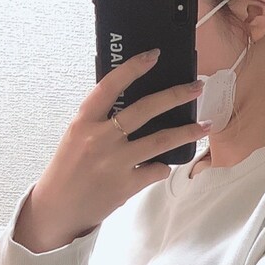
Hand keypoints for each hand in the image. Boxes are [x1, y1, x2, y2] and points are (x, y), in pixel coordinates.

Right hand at [13, 50, 210, 251]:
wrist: (58, 208)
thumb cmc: (69, 170)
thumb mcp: (77, 136)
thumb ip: (100, 121)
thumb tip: (134, 105)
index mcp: (84, 121)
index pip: (111, 85)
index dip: (133, 68)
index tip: (154, 56)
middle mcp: (100, 138)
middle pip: (145, 109)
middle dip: (176, 95)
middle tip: (197, 87)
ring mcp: (115, 162)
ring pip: (161, 141)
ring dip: (187, 132)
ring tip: (205, 125)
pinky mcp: (127, 185)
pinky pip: (156, 170)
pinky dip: (163, 166)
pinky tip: (163, 165)